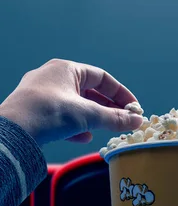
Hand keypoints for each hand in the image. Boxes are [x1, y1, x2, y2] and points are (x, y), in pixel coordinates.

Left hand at [0, 59, 142, 146]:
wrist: (10, 132)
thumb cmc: (48, 113)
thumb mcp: (86, 115)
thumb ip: (114, 118)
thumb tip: (136, 121)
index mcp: (67, 68)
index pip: (102, 77)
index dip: (120, 93)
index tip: (133, 108)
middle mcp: (53, 76)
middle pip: (88, 90)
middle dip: (106, 107)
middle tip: (122, 120)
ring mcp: (40, 93)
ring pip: (73, 103)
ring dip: (91, 117)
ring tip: (103, 130)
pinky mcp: (32, 110)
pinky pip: (59, 114)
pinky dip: (74, 124)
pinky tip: (82, 137)